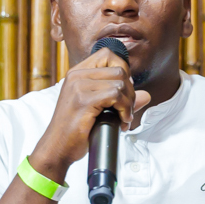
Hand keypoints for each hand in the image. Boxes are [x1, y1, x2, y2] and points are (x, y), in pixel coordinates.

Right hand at [30, 47, 150, 180]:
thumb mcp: (98, 109)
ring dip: (128, 102)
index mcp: (77, 73)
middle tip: (126, 110)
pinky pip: (116, 95)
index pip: (108, 55)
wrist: (57, 148)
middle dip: (130, 91)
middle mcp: (76, 75)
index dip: (123, 71)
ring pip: (120, 82)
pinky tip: (121, 121)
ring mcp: (78, 86)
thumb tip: (146, 95)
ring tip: (123, 117)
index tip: (123, 92)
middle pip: (119, 69)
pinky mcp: (83, 100)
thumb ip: (121, 99)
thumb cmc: (76, 131)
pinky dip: (124, 109)